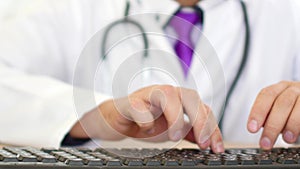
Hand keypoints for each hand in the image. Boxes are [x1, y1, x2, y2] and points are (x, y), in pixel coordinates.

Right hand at [71, 85, 223, 152]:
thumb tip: (208, 140)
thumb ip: (189, 131)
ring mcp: (148, 96)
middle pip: (190, 96)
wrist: (116, 118)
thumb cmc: (143, 120)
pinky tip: (146, 130)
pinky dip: (146, 121)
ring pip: (168, 94)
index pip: (203, 108)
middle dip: (200, 120)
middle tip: (202, 143)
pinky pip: (140, 106)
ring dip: (175, 117)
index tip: (215, 148)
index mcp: (179, 100)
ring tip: (175, 137)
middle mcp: (166, 94)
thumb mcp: (171, 128)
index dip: (212, 128)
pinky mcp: (130, 102)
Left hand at [247, 81, 299, 149]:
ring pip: (298, 109)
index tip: (252, 129)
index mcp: (277, 89)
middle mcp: (292, 90)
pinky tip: (297, 135)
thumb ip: (268, 117)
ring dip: (291, 126)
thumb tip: (260, 127)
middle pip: (281, 104)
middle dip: (272, 125)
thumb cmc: (290, 108)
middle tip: (266, 142)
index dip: (258, 112)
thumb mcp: (276, 110)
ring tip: (287, 139)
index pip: (265, 96)